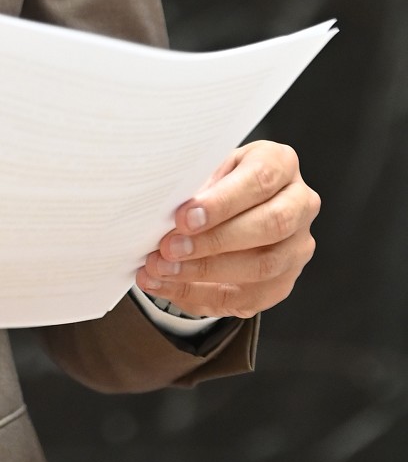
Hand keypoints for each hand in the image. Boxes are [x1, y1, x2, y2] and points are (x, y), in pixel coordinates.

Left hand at [136, 140, 319, 318]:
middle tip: (169, 249)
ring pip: (262, 266)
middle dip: (214, 241)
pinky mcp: (283, 281)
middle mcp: (299, 204)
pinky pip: (248, 297)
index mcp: (280, 163)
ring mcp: (297, 246)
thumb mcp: (207, 168)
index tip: (184, 217)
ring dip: (205, 272)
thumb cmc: (217, 181)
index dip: (222, 202)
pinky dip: (201, 295)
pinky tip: (168, 287)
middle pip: (270, 225)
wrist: (233, 203)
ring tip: (162, 270)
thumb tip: (162, 211)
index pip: (261, 180)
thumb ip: (195, 186)